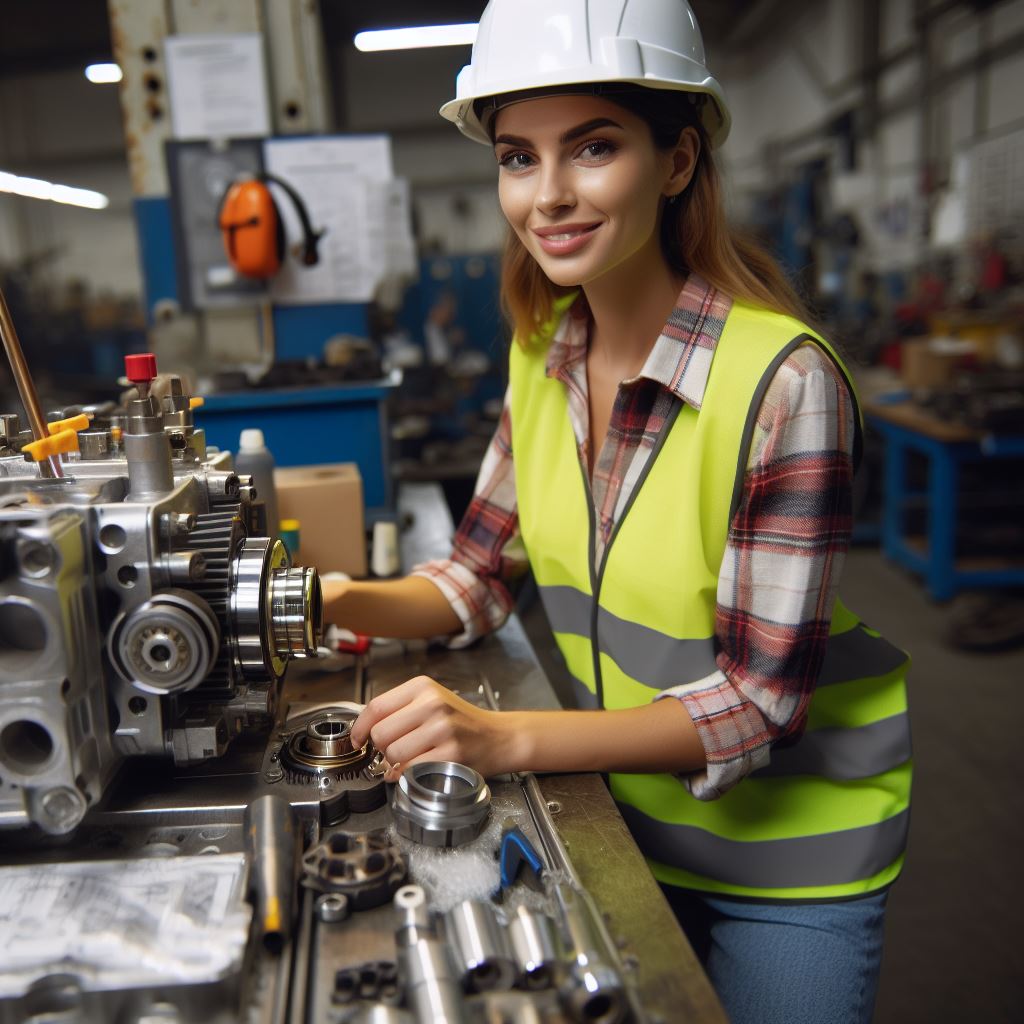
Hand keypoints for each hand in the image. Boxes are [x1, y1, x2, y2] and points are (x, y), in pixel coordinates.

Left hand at [351, 676, 517, 780]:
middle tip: (391, 753)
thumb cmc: (462, 723)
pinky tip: (414, 771)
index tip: (357, 741)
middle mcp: (432, 704)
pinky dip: (405, 775)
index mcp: (423, 687)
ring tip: (407, 762)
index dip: (360, 728)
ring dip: (393, 765)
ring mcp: (442, 729)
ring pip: (392, 754)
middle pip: (380, 733)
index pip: (376, 707)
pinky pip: (411, 769)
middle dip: (380, 750)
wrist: (499, 737)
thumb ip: (400, 710)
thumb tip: (365, 731)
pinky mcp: (450, 753)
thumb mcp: (432, 701)